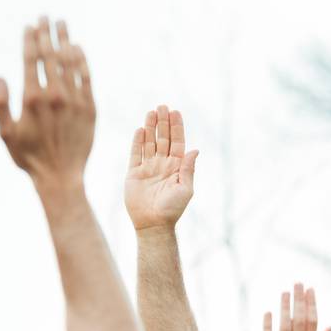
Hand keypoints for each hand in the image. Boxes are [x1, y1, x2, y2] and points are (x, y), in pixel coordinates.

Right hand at [0, 18, 94, 194]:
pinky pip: (87, 78)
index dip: (30, 39)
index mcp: (32, 98)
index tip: (30, 25)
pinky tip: (78, 48)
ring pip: (70, 62)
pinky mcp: (90, 109)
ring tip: (62, 24)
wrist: (60, 176)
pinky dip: (82, 61)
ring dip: (65, 40)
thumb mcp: (6, 133)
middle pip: (51, 55)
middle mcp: (55, 96)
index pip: (31, 59)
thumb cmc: (29, 156)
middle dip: (47, 33)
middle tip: (46, 16)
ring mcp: (75, 101)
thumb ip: (0, 104)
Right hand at [124, 106, 198, 231]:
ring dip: (150, 127)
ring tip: (151, 111)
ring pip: (149, 142)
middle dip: (163, 122)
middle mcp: (163, 165)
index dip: (177, 127)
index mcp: (177, 168)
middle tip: (162, 105)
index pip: (177, 143)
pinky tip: (140, 129)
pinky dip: (137, 141)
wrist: (153, 224)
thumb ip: (188, 169)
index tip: (176, 112)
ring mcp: (148, 168)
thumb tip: (195, 149)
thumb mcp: (185, 189)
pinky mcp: (134, 173)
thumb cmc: (172, 209)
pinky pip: (135, 154)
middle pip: (163, 138)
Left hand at [259, 284, 330, 330]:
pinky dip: (268, 324)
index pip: (312, 322)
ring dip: (285, 307)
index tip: (310, 289)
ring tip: (285, 292)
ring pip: (285, 326)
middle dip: (299, 300)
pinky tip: (269, 311)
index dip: (311, 304)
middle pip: (300, 320)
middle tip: (298, 283)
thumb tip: (330, 325)